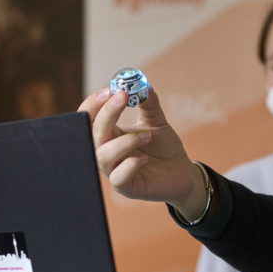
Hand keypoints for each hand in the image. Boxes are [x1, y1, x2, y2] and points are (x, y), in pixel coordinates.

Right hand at [78, 86, 207, 219]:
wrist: (182, 171)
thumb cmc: (163, 147)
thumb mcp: (156, 121)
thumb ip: (148, 102)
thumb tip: (142, 84)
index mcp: (109, 134)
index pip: (89, 118)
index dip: (94, 103)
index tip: (111, 89)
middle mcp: (107, 152)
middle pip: (93, 133)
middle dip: (107, 113)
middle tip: (123, 97)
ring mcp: (114, 171)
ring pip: (103, 155)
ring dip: (123, 141)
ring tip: (147, 136)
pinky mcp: (126, 187)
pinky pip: (118, 178)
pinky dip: (130, 165)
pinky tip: (144, 159)